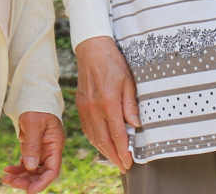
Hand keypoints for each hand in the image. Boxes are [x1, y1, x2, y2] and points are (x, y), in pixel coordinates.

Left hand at [1, 110, 63, 190]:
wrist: (33, 94)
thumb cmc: (37, 105)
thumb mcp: (34, 123)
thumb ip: (32, 145)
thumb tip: (29, 166)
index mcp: (55, 144)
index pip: (52, 170)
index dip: (42, 182)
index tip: (29, 191)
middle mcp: (50, 149)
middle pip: (41, 173)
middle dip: (27, 180)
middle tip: (10, 182)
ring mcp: (41, 149)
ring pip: (32, 169)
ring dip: (20, 176)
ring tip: (6, 178)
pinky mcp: (33, 147)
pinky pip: (26, 162)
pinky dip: (18, 168)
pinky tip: (8, 170)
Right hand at [72, 36, 137, 171]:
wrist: (92, 49)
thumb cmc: (113, 63)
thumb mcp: (129, 82)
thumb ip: (131, 105)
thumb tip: (135, 125)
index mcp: (108, 102)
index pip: (117, 134)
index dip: (123, 151)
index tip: (129, 162)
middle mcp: (94, 108)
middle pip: (104, 140)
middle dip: (114, 156)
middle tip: (123, 166)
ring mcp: (85, 107)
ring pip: (94, 136)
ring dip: (104, 150)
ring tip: (114, 159)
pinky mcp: (80, 105)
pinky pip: (86, 128)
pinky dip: (94, 139)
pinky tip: (101, 143)